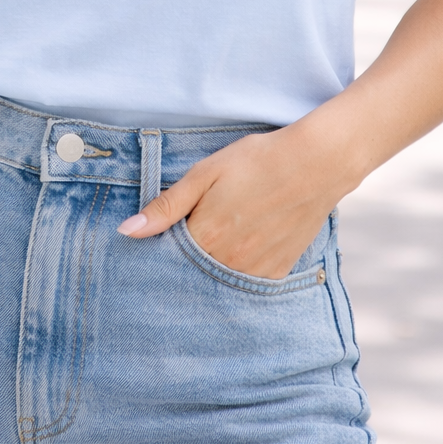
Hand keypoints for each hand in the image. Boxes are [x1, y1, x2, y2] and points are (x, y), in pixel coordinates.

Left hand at [117, 122, 343, 278]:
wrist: (316, 163)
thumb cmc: (257, 160)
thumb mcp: (206, 173)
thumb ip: (166, 205)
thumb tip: (126, 232)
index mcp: (206, 236)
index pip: (168, 258)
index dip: (163, 248)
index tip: (164, 237)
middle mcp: (229, 262)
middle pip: (193, 274)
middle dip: (186, 261)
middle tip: (197, 232)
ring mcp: (256, 271)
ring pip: (220, 281)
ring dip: (213, 267)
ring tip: (222, 237)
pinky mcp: (278, 272)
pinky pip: (249, 283)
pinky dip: (240, 269)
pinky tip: (244, 244)